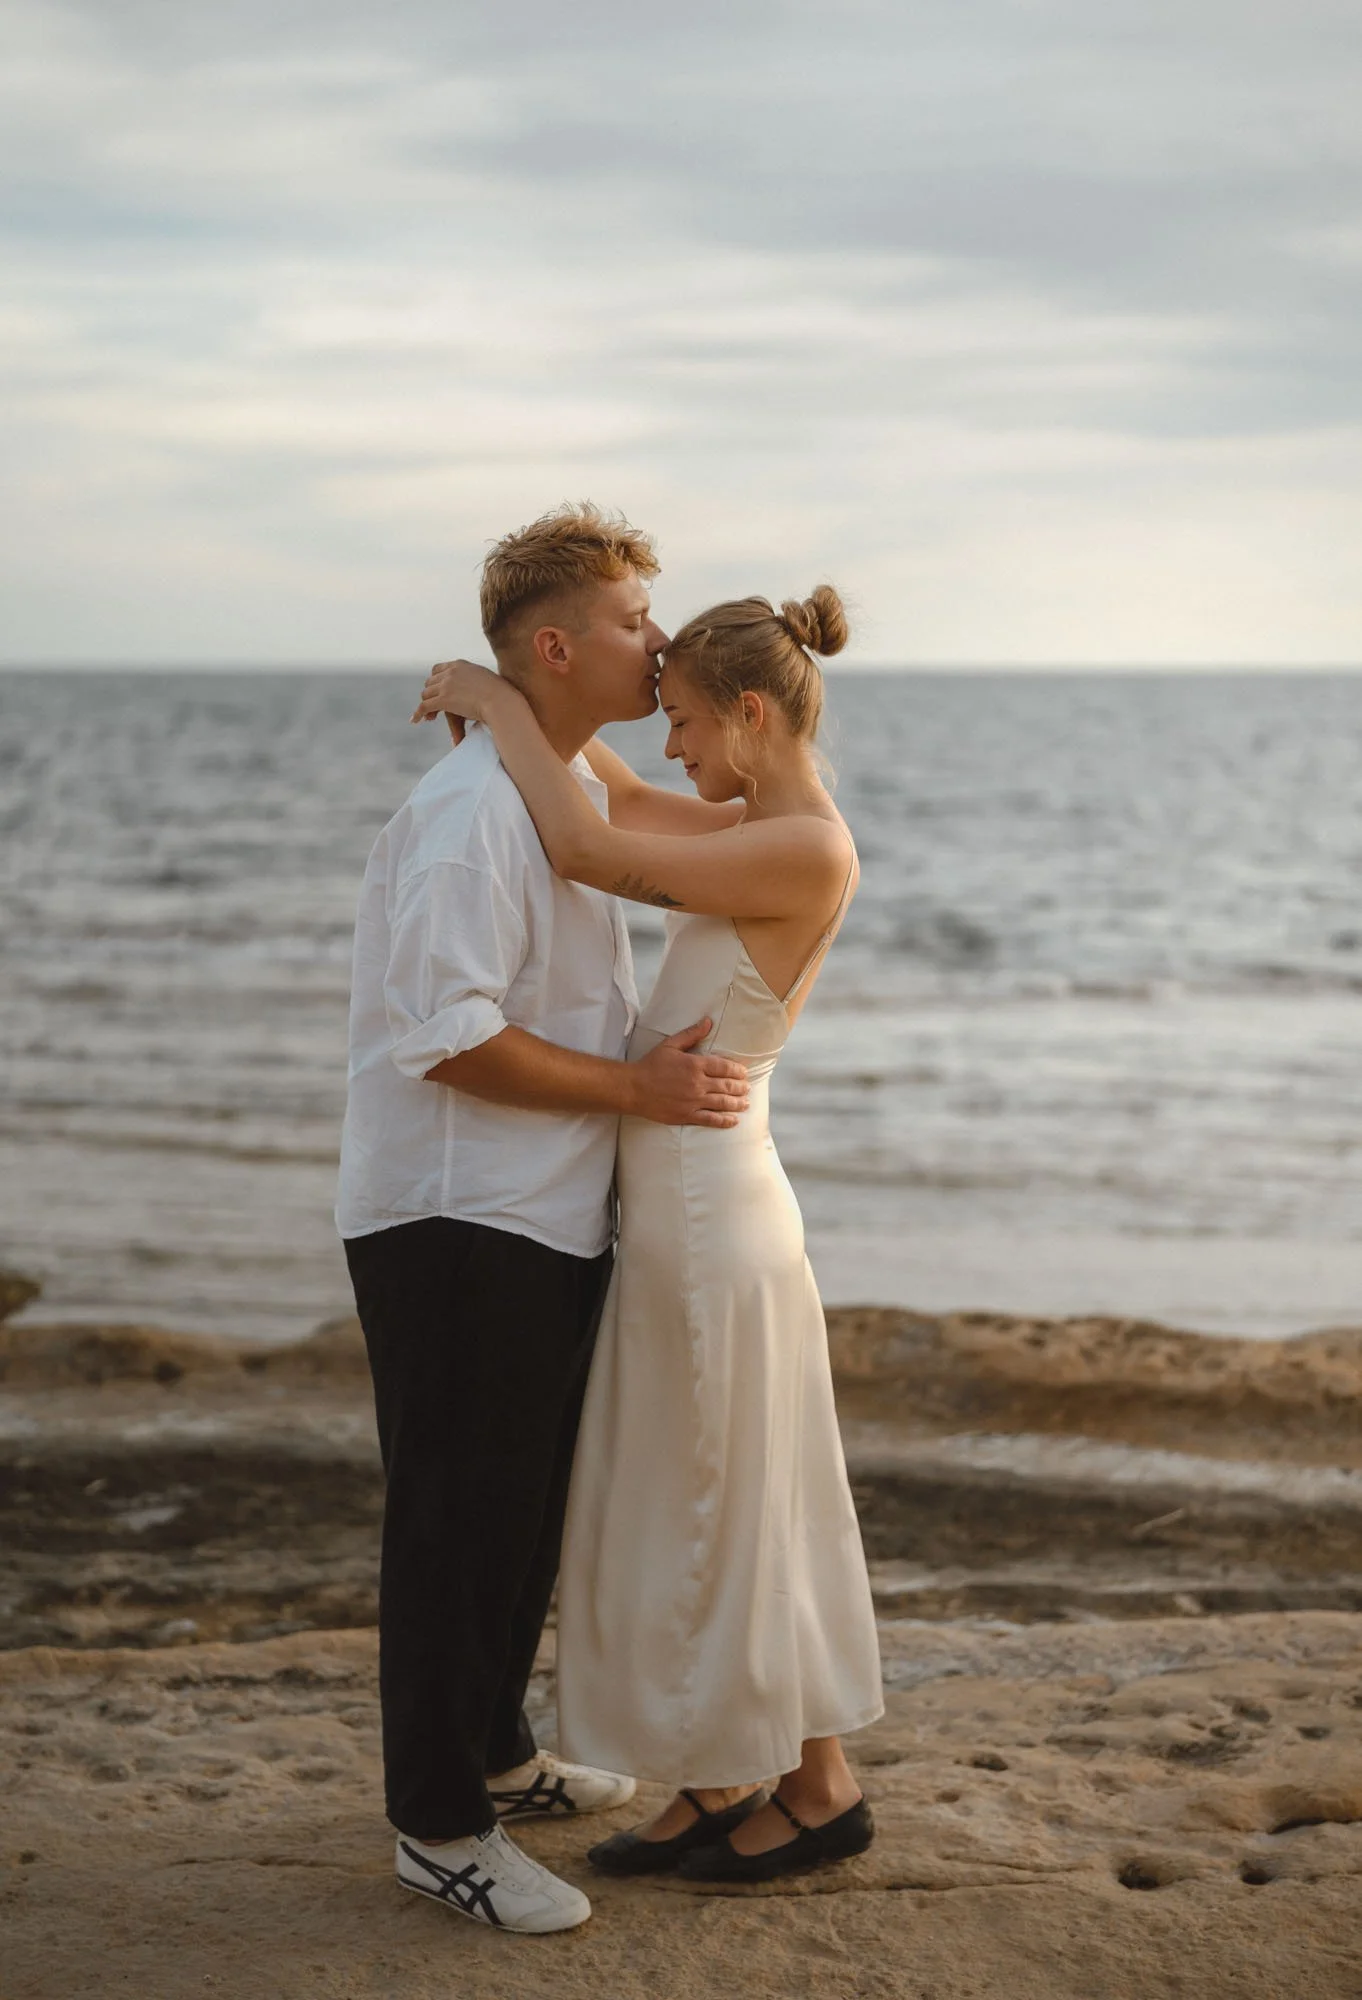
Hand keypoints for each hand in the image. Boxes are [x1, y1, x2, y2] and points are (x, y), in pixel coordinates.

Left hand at [410, 659, 510, 729]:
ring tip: (430, 718)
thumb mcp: (486, 679)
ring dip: (426, 706)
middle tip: (433, 709)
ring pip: (426, 694)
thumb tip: (475, 691)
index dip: (435, 682)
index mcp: (460, 665)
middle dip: (430, 695)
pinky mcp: (444, 699)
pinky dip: (418, 713)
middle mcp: (450, 672)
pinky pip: (424, 706)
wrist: (501, 701)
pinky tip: (416, 721)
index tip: (436, 691)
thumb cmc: (501, 695)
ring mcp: (446, 685)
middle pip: (430, 682)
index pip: (438, 669)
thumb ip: (476, 680)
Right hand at [628, 1019, 749, 1127]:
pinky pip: (711, 1119)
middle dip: (741, 1087)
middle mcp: (697, 1084)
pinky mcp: (687, 1116)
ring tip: (746, 1103)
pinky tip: (734, 1120)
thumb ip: (691, 1034)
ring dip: (738, 1103)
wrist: (633, 1088)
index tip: (744, 1072)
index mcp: (695, 1065)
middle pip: (727, 1086)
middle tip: (747, 1088)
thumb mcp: (670, 1045)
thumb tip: (708, 1022)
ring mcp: (693, 1101)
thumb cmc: (651, 1065)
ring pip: (723, 1103)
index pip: (724, 1067)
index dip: (737, 1070)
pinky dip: (725, 1120)